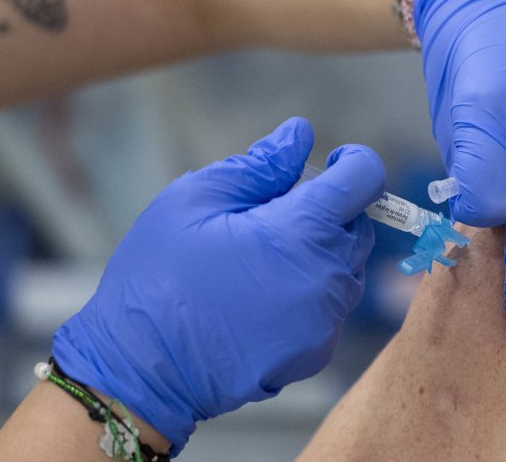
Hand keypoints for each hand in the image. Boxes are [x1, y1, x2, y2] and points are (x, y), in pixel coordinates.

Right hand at [52, 117, 383, 453]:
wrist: (140, 371)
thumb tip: (299, 135)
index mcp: (301, 231)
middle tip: (273, 213)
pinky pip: (330, 307)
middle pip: (357, 225)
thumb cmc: (159, 278)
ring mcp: (325, 320)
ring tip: (261, 258)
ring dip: (319, 252)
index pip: (364, 178)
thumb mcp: (195, 200)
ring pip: (346, 268)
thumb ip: (258, 165)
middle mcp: (327, 277)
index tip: (333, 161)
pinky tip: (261, 297)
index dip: (353, 162)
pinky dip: (309, 292)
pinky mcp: (316, 353)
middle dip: (329, 209)